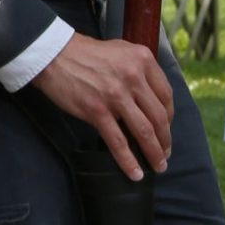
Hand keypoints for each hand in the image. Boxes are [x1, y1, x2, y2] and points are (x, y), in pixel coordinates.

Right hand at [30, 32, 174, 180]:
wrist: (54, 54)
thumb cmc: (86, 53)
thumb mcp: (121, 51)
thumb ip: (139, 69)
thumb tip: (153, 98)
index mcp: (142, 59)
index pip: (166, 95)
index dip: (170, 118)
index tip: (167, 129)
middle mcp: (133, 76)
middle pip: (159, 117)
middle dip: (165, 141)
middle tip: (165, 155)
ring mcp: (115, 94)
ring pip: (144, 132)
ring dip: (154, 154)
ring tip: (157, 166)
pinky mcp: (97, 110)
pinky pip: (118, 142)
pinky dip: (129, 162)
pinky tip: (135, 173)